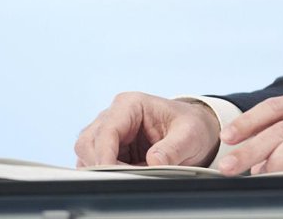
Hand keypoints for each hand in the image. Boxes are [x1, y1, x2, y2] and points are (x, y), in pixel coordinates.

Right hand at [74, 92, 219, 167]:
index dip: (105, 155)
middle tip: (124, 179)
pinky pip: (95, 163)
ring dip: (103, 169)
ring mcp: (110, 131)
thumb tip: (153, 162)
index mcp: (131, 104)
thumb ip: (172, 148)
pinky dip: (107, 173)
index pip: (106, 130)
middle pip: (88, 142)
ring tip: (131, 176)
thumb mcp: (190, 136)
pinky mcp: (110, 147)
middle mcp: (115, 115)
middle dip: (101, 164)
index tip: (114, 174)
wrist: (195, 130)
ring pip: (87, 153)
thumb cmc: (192, 127)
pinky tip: (127, 176)